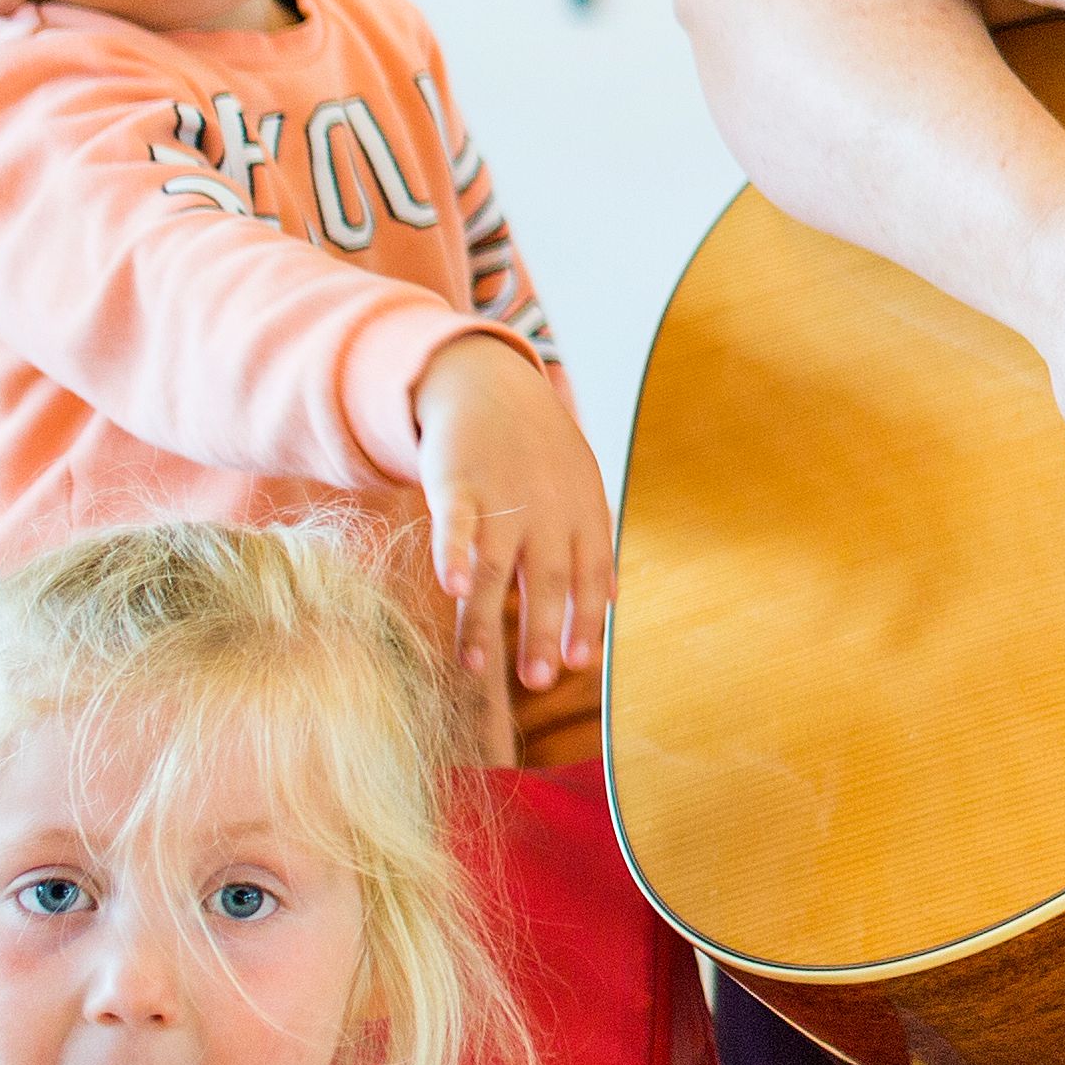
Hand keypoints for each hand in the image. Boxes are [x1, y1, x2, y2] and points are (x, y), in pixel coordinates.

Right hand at [414, 332, 613, 697]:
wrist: (491, 383)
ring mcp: (504, 495)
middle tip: (538, 681)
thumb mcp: (581, 487)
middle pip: (548, 579)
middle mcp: (549, 509)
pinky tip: (453, 588)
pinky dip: (454, 554)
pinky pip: (456, 524)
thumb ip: (593, 545)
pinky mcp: (458, 482)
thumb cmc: (539, 448)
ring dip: (485, 618)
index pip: (592, 575)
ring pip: (496, 565)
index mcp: (583, 514)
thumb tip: (611, 603)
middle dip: (544, 632)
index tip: (579, 665)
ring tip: (476, 666)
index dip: (586, 620)